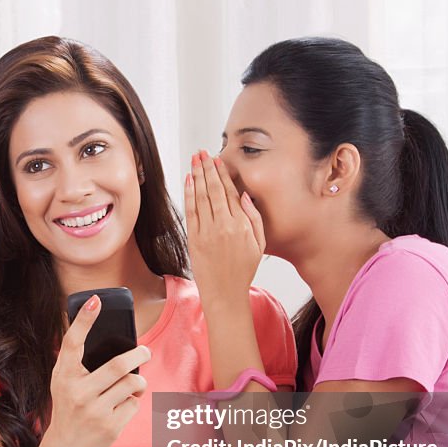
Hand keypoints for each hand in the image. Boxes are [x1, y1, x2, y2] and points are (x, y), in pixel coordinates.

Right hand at [43, 295, 150, 446]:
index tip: (96, 300)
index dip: (84, 320)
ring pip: (131, 383)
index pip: (73, 342)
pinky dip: (133, 400)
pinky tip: (121, 405)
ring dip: (138, 380)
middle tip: (146, 350)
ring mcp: (94, 411)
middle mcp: (77, 392)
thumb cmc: (67, 404)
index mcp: (64, 375)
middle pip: (117, 365)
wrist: (64, 446)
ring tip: (134, 382)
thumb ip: (74, 358)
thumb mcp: (62, 380)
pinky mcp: (110, 427)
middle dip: (138, 353)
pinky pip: (134, 403)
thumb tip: (95, 326)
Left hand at [184, 150, 265, 308]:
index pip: (230, 192)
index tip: (218, 160)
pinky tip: (188, 180)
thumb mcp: (259, 244)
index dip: (223, 173)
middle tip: (202, 152)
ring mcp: (207, 232)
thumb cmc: (243, 270)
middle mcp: (224, 225)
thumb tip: (243, 195)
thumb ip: (253, 217)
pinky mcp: (194, 239)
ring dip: (197, 175)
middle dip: (207, 168)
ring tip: (194, 159)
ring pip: (201, 197)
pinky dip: (189, 194)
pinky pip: (191, 211)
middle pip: (214, 189)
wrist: (225, 294)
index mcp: (241, 225)